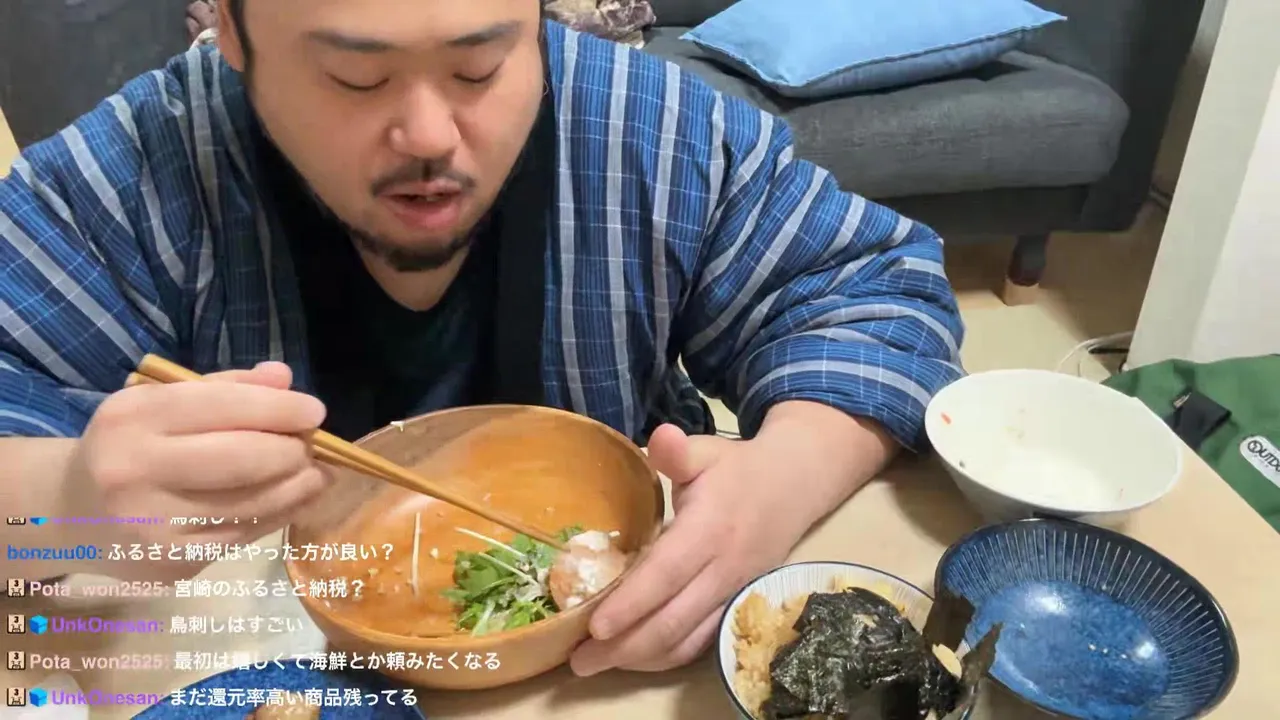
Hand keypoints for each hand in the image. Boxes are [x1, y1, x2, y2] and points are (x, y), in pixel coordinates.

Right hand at [63, 362, 332, 580]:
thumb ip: (224, 387)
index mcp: (133, 418)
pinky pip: (243, 534)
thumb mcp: (160, 403)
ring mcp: (151, 523)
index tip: (314, 412)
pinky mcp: (170, 562)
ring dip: (296, 486)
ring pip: (250, 503)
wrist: (71, 513)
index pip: (223, 406)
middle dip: (292, 450)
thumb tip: (284, 379)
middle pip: (243, 458)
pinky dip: (278, 514)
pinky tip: (293, 499)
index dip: (280, 409)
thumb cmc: (130, 446)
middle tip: (309, 445)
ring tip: (313, 471)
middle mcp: (135, 470)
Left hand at [568, 423, 817, 674]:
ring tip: (597, 665)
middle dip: (623, 646)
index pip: (666, 574)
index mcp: (709, 530)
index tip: (594, 625)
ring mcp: (731, 593)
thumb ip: (678, 452)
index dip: (631, 603)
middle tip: (578, 661)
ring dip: (641, 659)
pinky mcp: (734, 606)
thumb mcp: (707, 452)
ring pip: (686, 640)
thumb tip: (660, 436)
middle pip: (672, 620)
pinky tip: (635, 658)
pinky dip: (666, 658)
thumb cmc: (737, 470)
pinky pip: (700, 643)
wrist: (795, 488)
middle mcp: (722, 569)